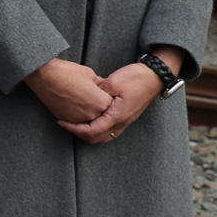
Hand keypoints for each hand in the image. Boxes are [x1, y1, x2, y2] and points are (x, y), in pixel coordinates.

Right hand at [24, 57, 110, 125]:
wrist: (44, 76)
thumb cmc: (67, 72)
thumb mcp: (89, 74)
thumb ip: (100, 84)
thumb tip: (102, 88)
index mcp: (101, 102)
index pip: (110, 104)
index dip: (105, 97)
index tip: (101, 92)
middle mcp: (92, 114)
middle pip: (101, 114)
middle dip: (98, 106)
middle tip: (91, 98)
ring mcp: (79, 119)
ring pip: (90, 121)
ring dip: (89, 114)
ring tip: (82, 102)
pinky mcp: (67, 121)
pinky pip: (77, 122)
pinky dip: (77, 116)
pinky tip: (74, 106)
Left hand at [58, 48, 180, 143]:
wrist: (154, 77)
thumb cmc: (136, 78)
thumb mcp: (112, 82)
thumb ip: (97, 93)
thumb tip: (83, 99)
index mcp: (117, 116)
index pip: (92, 132)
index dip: (74, 129)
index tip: (62, 122)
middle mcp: (121, 123)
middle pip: (97, 138)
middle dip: (79, 133)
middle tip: (65, 123)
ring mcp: (124, 122)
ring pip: (104, 136)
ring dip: (88, 133)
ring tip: (75, 122)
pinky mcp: (125, 117)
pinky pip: (109, 130)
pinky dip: (96, 128)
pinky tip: (88, 118)